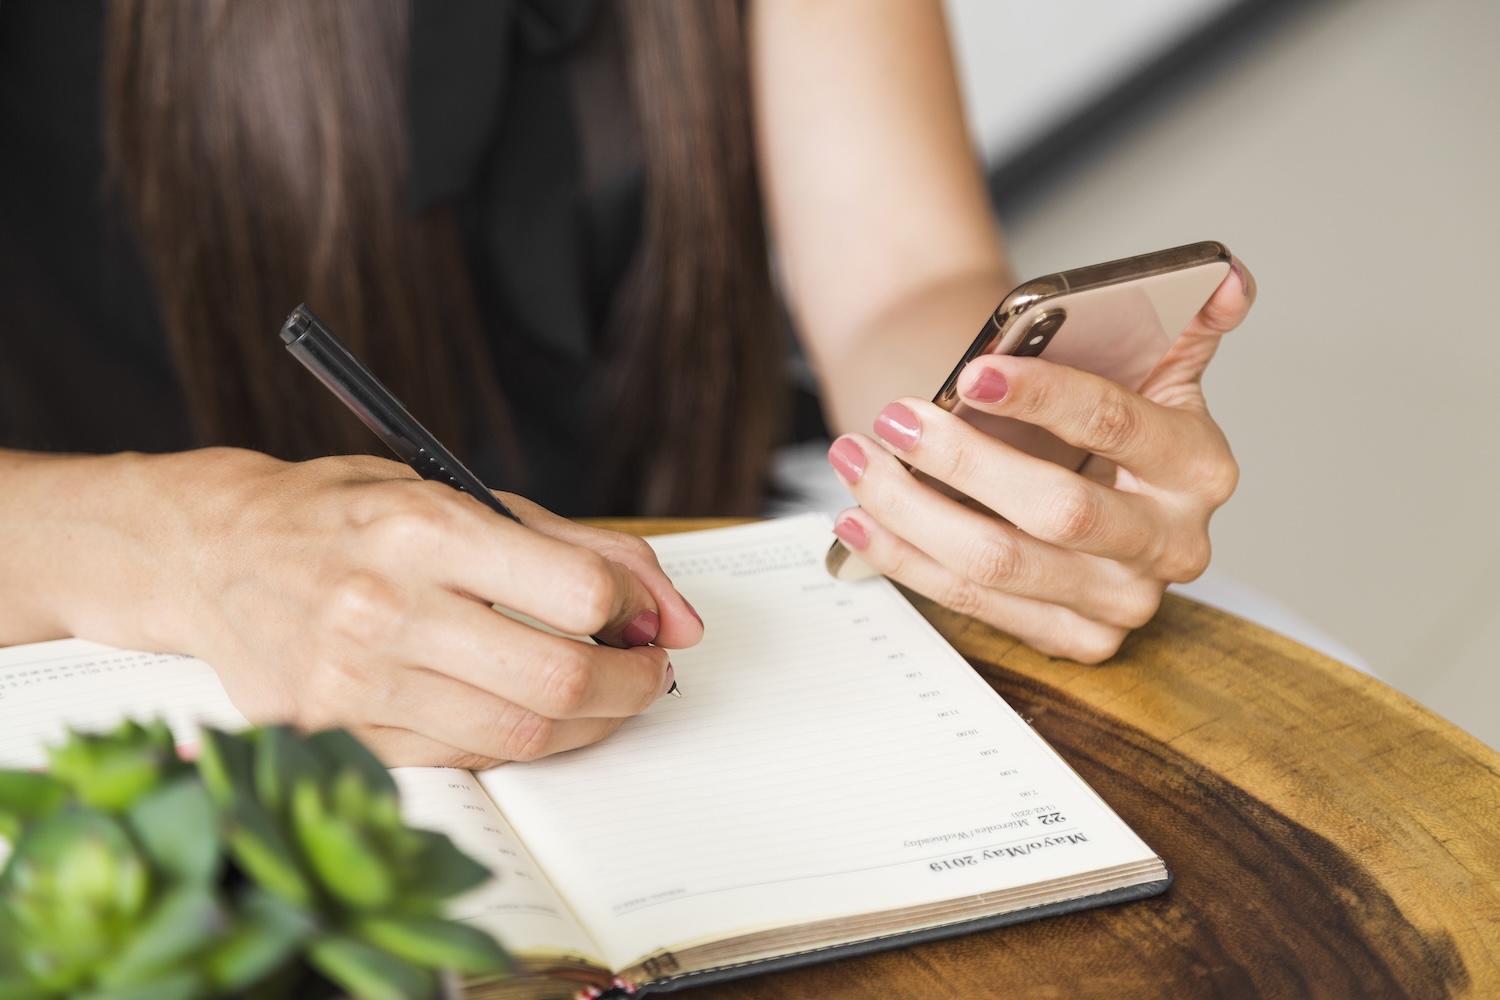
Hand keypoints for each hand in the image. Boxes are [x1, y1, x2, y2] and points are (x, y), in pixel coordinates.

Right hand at [159, 453, 701, 766]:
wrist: (210, 553)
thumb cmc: (346, 516)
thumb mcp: (461, 495)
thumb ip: (581, 548)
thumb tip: (678, 617)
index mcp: (422, 528)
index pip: (576, 590)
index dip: (634, 608)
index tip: (641, 615)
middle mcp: (383, 606)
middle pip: (558, 678)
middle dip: (631, 683)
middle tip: (646, 671)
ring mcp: (353, 681)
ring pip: (520, 736)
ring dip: (588, 722)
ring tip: (597, 692)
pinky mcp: (335, 734)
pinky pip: (465, 758)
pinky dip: (517, 740)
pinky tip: (523, 709)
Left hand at [826, 260, 1255, 662]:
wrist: (1077, 480)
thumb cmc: (1096, 414)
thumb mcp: (1147, 362)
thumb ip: (1182, 316)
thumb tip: (1228, 279)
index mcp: (1199, 465)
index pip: (1115, 425)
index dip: (1042, 396)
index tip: (972, 371)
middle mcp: (1172, 543)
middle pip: (1057, 510)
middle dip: (963, 461)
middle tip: (893, 419)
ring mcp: (1124, 600)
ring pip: (1001, 564)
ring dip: (914, 512)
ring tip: (857, 460)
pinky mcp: (1077, 639)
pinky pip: (975, 604)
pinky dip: (907, 560)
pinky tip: (861, 521)